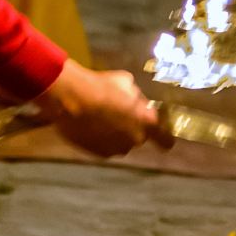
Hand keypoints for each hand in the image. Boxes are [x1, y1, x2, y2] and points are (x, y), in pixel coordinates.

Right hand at [35, 61, 168, 157]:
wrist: (70, 100)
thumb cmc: (101, 86)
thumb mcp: (126, 82)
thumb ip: (136, 97)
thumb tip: (136, 102)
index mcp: (146, 122)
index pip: (165, 139)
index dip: (165, 139)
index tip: (164, 139)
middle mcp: (135, 139)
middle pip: (139, 137)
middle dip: (132, 128)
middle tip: (118, 114)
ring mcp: (116, 149)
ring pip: (121, 143)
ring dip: (116, 134)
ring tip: (101, 119)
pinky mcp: (99, 154)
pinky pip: (105, 147)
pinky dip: (101, 139)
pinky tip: (92, 126)